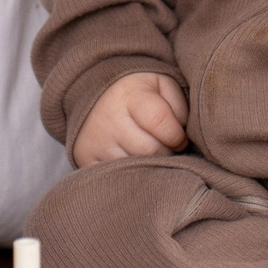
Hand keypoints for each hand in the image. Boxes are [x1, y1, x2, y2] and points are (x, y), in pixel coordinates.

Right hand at [71, 72, 188, 167]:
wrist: (99, 99)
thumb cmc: (141, 96)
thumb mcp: (163, 87)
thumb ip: (179, 107)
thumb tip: (182, 140)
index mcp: (128, 95)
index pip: (159, 121)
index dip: (177, 135)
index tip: (180, 139)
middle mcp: (107, 118)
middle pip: (149, 150)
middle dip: (165, 153)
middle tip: (165, 148)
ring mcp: (94, 142)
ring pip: (135, 169)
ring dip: (150, 167)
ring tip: (150, 156)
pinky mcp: (86, 161)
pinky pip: (116, 180)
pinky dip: (131, 177)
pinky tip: (135, 166)